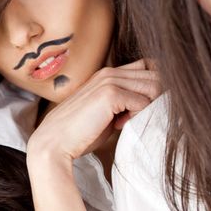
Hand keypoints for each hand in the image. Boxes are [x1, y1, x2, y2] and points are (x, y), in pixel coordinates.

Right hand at [26, 59, 160, 163]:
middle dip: (157, 97)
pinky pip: (144, 102)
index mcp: (107, 74)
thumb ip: (126, 104)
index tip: (146, 107)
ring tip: (131, 120)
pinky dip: (140, 115)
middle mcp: (109, 73)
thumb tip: (149, 106)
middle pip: (154, 75)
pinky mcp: (110, 94)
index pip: (146, 67)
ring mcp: (109, 81)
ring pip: (153, 87)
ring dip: (150, 106)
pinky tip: (122, 124)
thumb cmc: (80, 133)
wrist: (54, 143)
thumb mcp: (107, 113)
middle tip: (140, 116)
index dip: (154, 85)